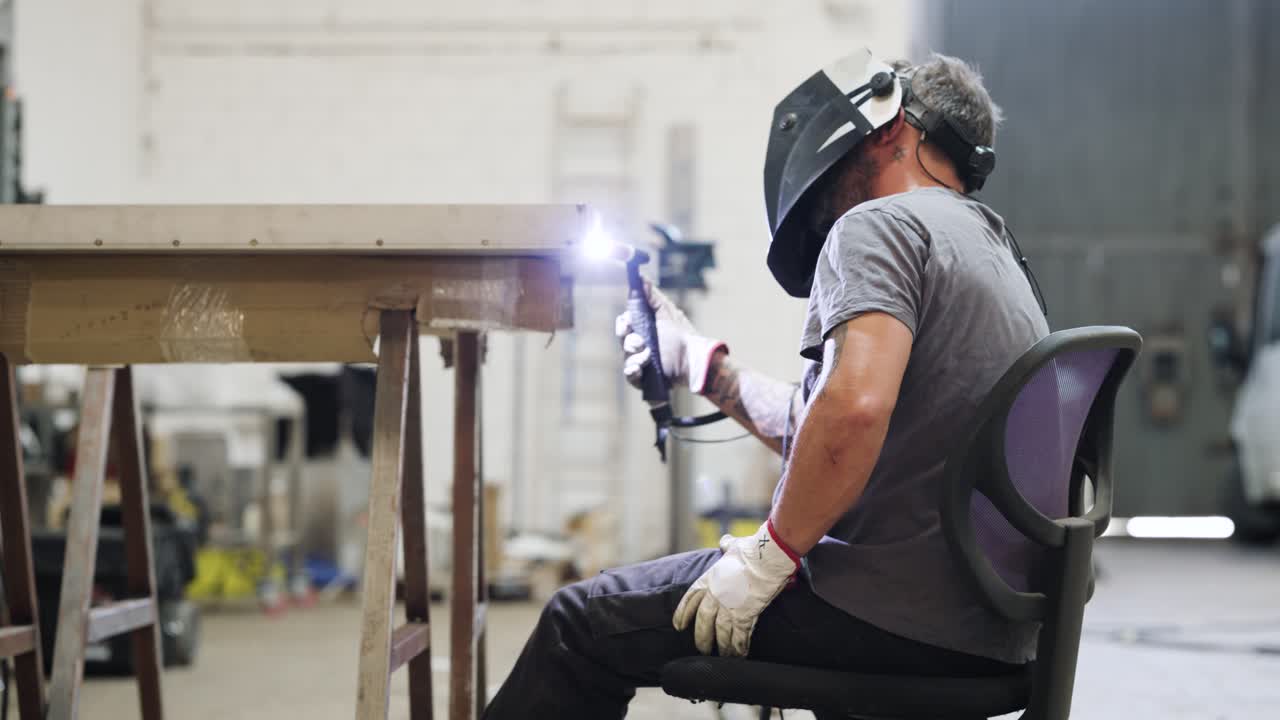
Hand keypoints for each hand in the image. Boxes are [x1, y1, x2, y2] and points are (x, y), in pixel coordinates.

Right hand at [615, 283, 725, 393]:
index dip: (623, 323)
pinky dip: (632, 371)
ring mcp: (641, 362)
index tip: (628, 321)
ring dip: (634, 355)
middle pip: (623, 340)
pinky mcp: (644, 379)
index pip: (624, 325)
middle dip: (628, 339)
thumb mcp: (666, 312)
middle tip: (639, 341)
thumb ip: (652, 296)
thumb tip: (641, 276)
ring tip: (648, 356)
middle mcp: (640, 346)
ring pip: (625, 357)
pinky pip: (630, 375)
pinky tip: (639, 369)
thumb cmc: (681, 335)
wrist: (692, 358)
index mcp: (644, 329)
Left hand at [672, 521, 800, 656]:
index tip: (678, 625)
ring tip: (721, 656)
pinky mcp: (744, 616)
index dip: (682, 614)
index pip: (690, 599)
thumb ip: (726, 546)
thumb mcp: (733, 546)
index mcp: (709, 579)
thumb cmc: (750, 550)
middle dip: (701, 637)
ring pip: (719, 633)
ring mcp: (728, 607)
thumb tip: (725, 542)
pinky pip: (739, 637)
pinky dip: (739, 648)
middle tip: (701, 649)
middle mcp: (715, 596)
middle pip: (703, 622)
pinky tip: (739, 655)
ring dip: (721, 646)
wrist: (765, 557)